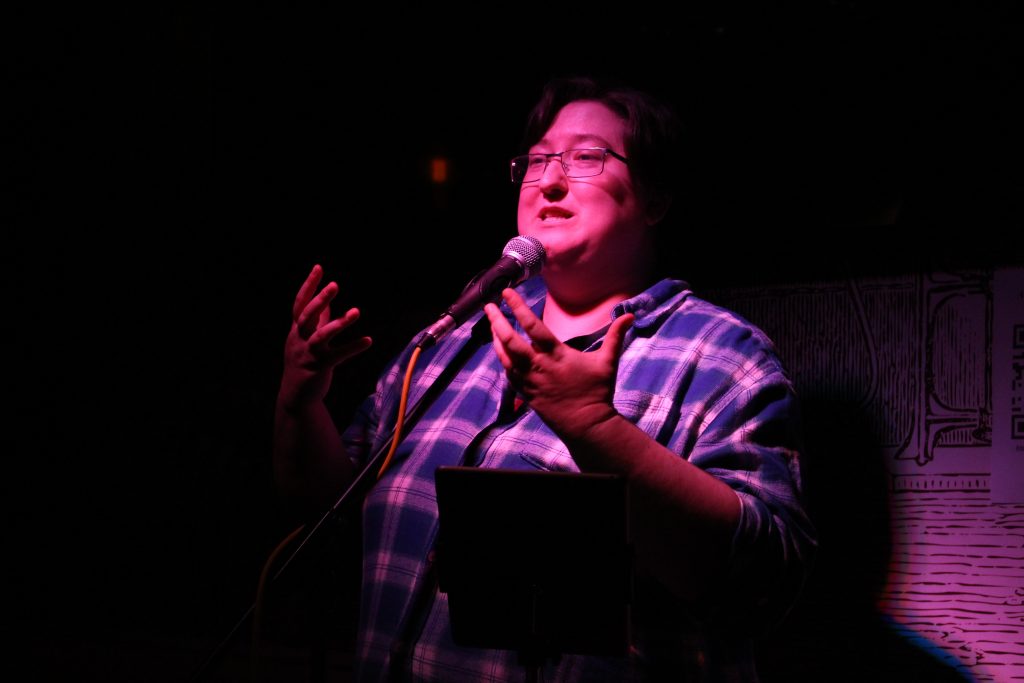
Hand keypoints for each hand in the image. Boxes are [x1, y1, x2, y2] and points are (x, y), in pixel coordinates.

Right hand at [279, 265, 371, 408]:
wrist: (296, 395)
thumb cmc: (303, 363)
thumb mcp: (306, 339)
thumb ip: (317, 322)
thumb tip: (326, 304)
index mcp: (296, 330)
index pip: (300, 303)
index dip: (309, 285)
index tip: (319, 268)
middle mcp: (299, 339)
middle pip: (308, 315)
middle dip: (321, 299)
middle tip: (335, 284)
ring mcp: (309, 353)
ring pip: (322, 336)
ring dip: (339, 323)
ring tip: (356, 311)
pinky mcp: (319, 367)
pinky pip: (338, 355)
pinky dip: (353, 347)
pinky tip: (368, 340)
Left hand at [484, 288, 633, 442]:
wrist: (586, 425)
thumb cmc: (598, 392)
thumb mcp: (608, 362)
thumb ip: (615, 336)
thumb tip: (630, 316)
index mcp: (556, 354)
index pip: (532, 326)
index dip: (518, 307)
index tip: (507, 292)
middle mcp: (539, 365)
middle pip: (510, 340)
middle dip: (497, 321)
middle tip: (489, 306)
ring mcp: (530, 380)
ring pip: (505, 356)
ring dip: (496, 338)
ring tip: (491, 323)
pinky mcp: (526, 394)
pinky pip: (509, 373)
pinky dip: (503, 359)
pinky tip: (500, 351)